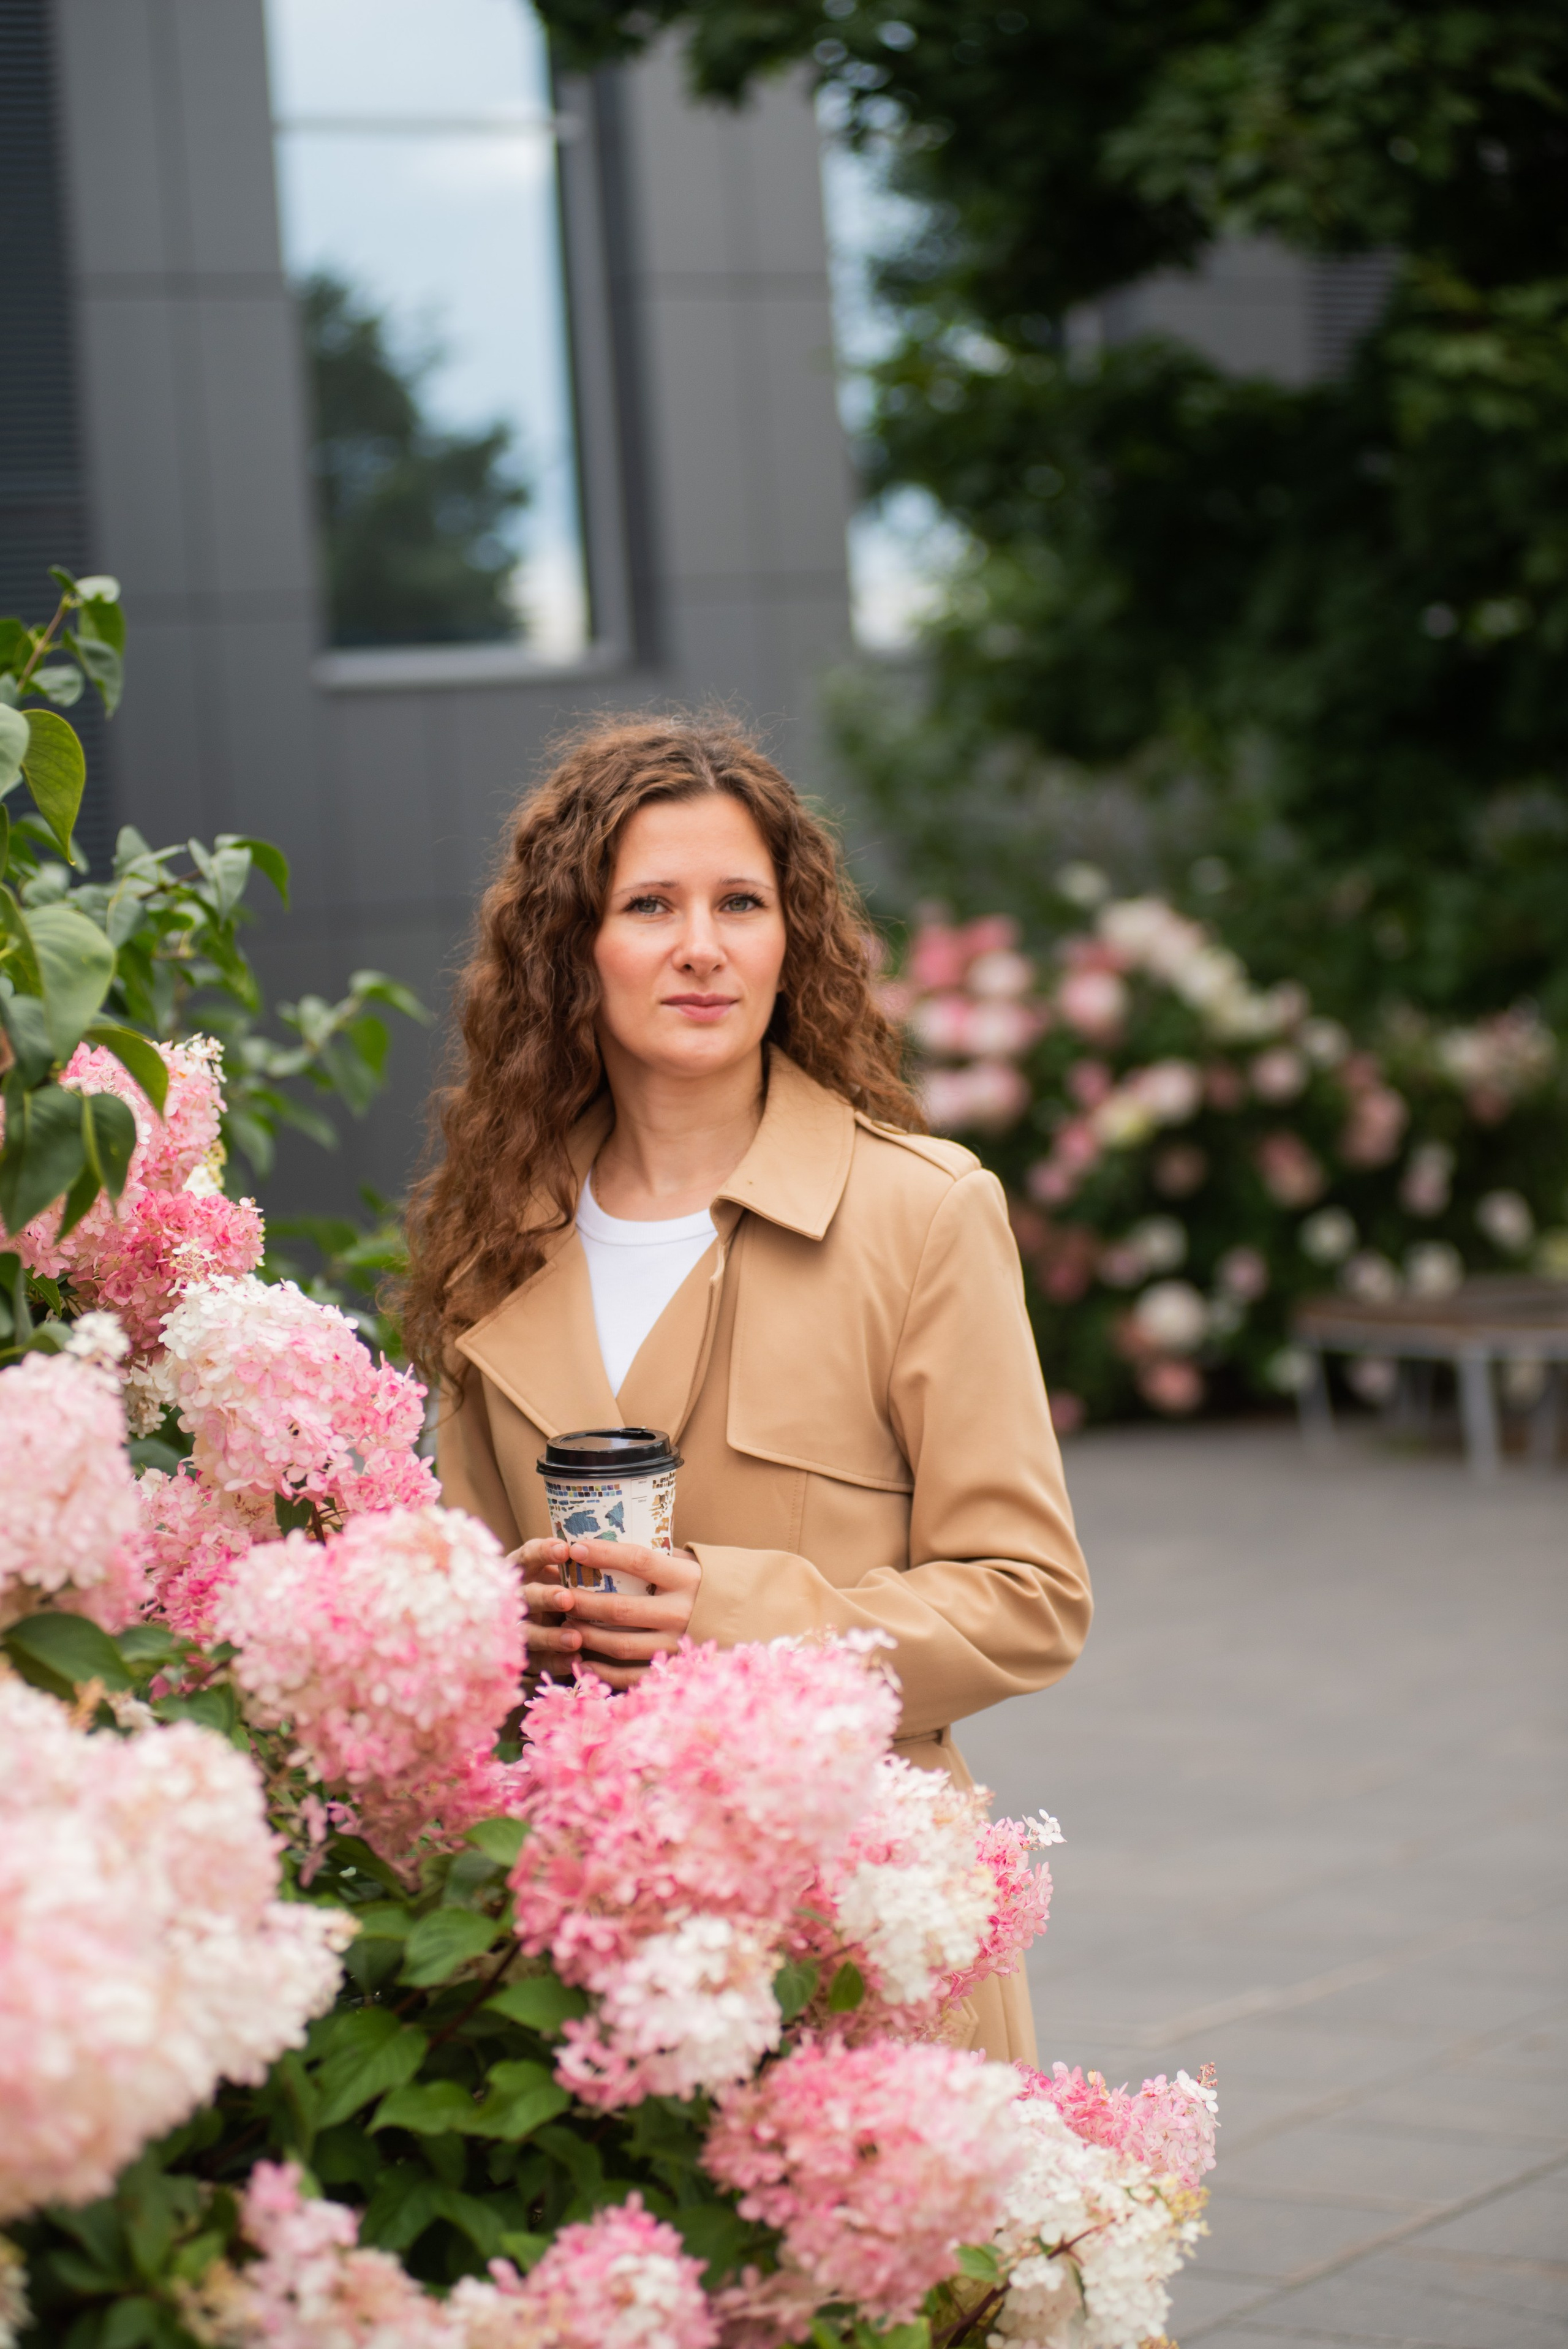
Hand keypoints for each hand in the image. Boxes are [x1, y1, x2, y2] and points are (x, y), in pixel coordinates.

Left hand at [512, 1537, 701, 1690]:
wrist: (751, 1623)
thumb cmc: (709, 1588)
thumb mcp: (692, 1565)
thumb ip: (659, 1559)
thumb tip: (610, 1545)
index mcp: (687, 1579)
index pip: (639, 1561)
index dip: (604, 1554)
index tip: (575, 1548)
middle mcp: (682, 1612)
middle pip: (620, 1608)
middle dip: (582, 1602)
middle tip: (559, 1596)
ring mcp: (676, 1645)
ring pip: (620, 1644)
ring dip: (586, 1636)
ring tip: (565, 1625)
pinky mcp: (673, 1670)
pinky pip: (630, 1676)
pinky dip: (602, 1671)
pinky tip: (582, 1660)